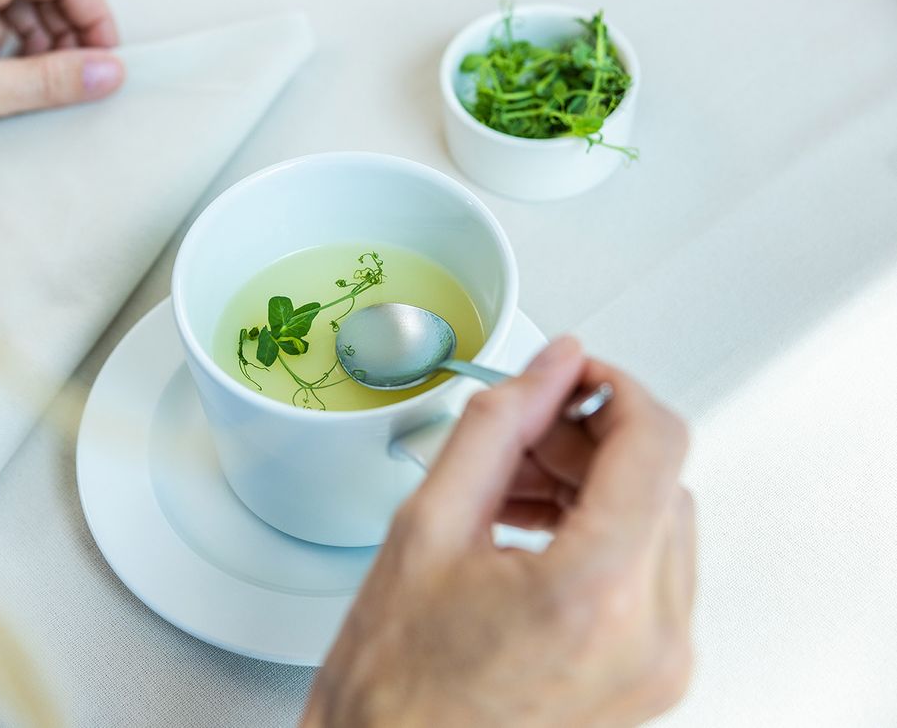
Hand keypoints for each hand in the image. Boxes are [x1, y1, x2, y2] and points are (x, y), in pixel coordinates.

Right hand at [303, 337, 694, 726]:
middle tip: (524, 436)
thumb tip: (546, 370)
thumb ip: (496, 428)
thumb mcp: (427, 527)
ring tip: (516, 489)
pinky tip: (537, 532)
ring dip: (597, 489)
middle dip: (593, 443)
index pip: (656, 442)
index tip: (572, 377)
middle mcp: (650, 635)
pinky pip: (653, 578)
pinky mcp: (654, 680)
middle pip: (661, 482)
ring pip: (661, 525)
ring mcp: (661, 665)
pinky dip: (604, 538)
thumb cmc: (394, 684)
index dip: (613, 388)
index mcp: (596, 592)